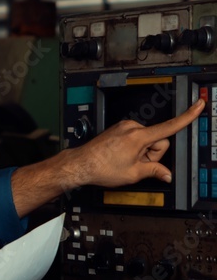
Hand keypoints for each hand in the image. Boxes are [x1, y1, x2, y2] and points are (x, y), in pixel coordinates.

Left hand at [11, 99, 204, 216]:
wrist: (80, 164)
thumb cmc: (101, 168)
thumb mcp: (133, 174)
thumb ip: (154, 171)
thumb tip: (166, 174)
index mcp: (139, 136)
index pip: (170, 126)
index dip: (188, 116)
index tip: (199, 104)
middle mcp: (132, 127)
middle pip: (157, 140)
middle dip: (151, 154)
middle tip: (134, 164)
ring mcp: (124, 127)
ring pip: (146, 140)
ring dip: (140, 151)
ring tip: (124, 160)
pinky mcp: (118, 129)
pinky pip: (134, 138)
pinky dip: (132, 147)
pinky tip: (120, 156)